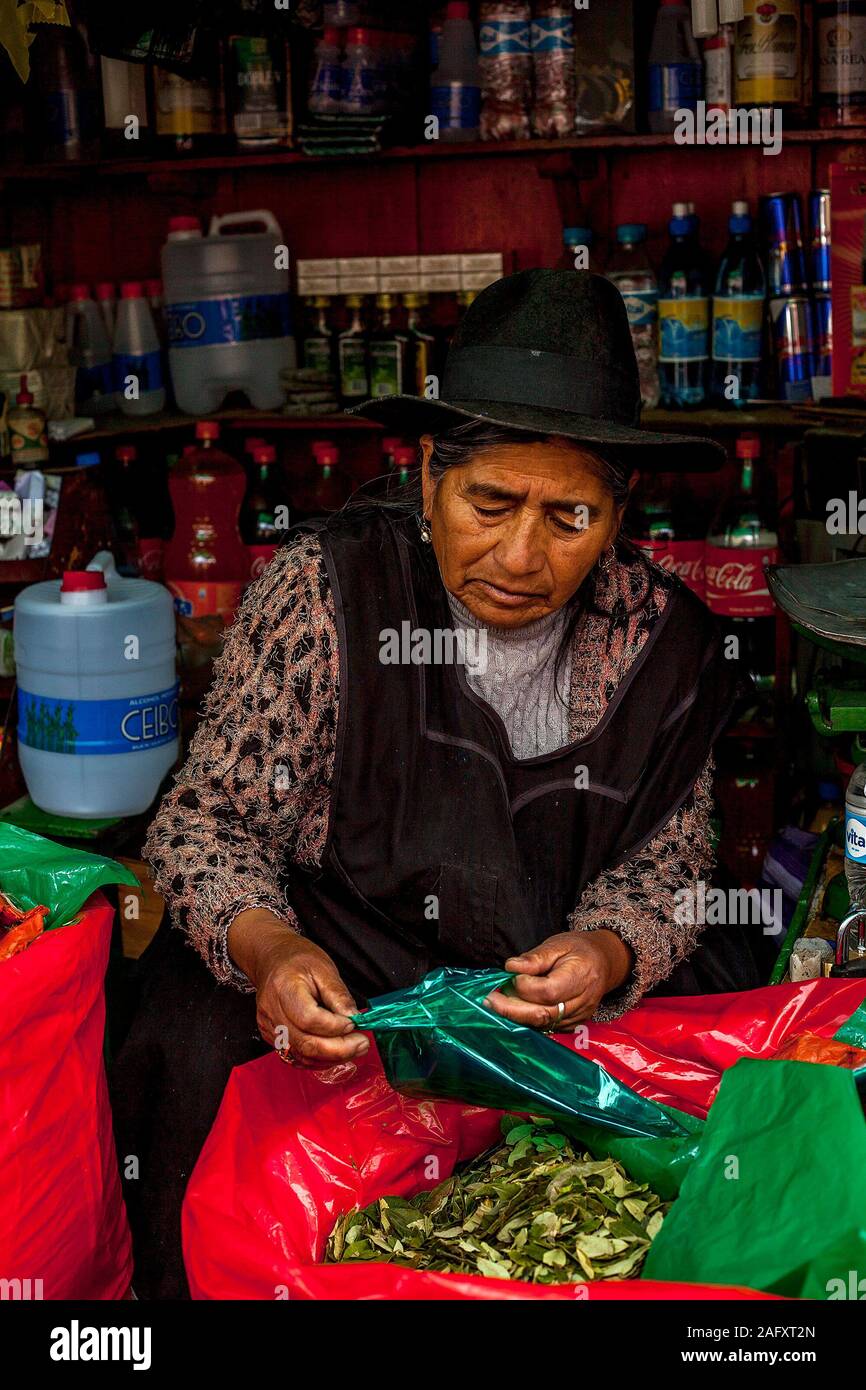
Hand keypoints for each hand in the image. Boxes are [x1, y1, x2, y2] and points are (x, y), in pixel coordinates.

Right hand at [228, 909, 368, 1065]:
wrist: (272, 960)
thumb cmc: (298, 959)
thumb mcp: (324, 968)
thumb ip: (338, 995)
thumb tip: (354, 1018)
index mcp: (284, 988)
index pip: (309, 1019)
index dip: (335, 1027)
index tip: (355, 1024)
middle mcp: (272, 1011)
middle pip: (305, 1043)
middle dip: (339, 1049)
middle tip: (362, 1044)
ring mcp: (269, 1027)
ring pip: (301, 1055)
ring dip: (331, 1057)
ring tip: (354, 1048)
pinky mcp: (271, 1036)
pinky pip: (296, 1056)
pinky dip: (318, 1058)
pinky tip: (335, 1051)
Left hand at [484, 930, 632, 1030]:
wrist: (604, 962)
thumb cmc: (579, 949)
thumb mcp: (558, 944)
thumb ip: (535, 958)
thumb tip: (511, 967)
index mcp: (580, 976)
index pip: (548, 991)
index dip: (525, 987)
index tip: (511, 976)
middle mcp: (583, 1001)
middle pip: (544, 1014)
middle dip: (512, 1009)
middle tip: (490, 999)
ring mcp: (579, 1016)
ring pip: (544, 1024)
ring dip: (517, 1016)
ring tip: (498, 1003)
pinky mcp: (574, 1024)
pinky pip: (548, 1027)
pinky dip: (529, 1020)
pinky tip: (514, 1010)